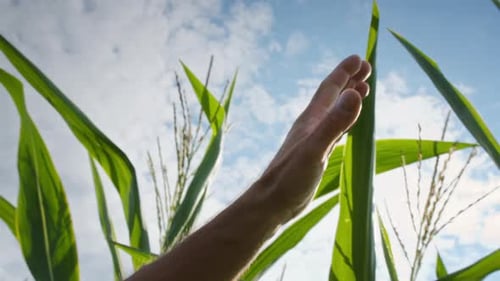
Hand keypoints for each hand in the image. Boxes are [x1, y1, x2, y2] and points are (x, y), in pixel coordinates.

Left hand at [258, 55, 370, 221]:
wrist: (272, 202)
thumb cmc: (290, 178)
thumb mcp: (316, 149)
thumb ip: (335, 123)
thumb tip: (355, 94)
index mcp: (311, 119)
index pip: (330, 88)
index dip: (344, 72)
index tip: (360, 58)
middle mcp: (311, 125)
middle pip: (332, 95)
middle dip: (349, 80)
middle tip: (367, 68)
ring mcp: (312, 139)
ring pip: (333, 111)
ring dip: (347, 98)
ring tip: (362, 89)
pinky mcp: (315, 154)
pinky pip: (333, 129)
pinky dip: (343, 120)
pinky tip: (347, 124)